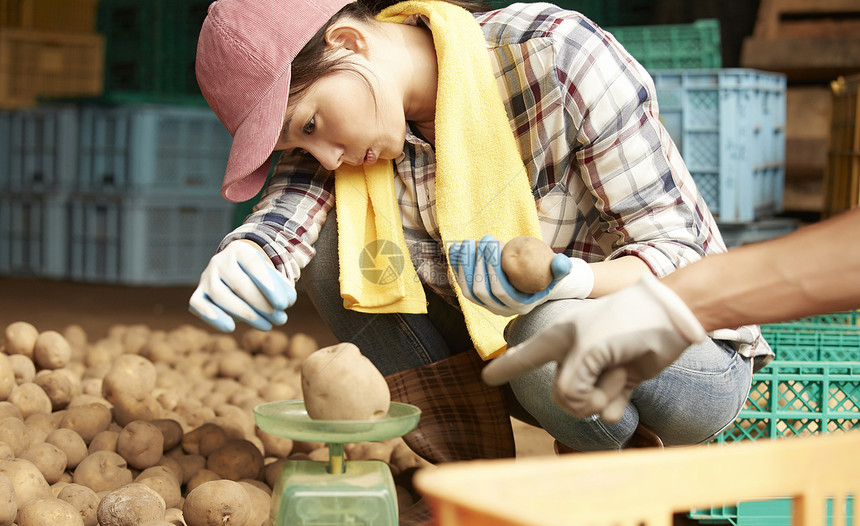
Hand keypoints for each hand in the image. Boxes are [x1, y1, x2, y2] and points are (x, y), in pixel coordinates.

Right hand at [189, 240, 296, 331]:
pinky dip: (212, 317)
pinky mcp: (198, 294)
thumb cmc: (259, 276)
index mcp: (240, 250)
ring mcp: (206, 277)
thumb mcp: (272, 275)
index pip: (254, 265)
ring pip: (220, 296)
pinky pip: (198, 305)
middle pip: (239, 283)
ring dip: (245, 314)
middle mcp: (220, 261)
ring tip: (267, 325)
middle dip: (262, 304)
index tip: (285, 304)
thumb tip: (286, 301)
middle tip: (281, 318)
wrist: (237, 271)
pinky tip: (231, 327)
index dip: (269, 285)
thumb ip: (280, 287)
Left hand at [448, 235, 592, 316]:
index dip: (492, 267)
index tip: (493, 243)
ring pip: (467, 291)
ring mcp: (486, 306)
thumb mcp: (555, 272)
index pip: (500, 290)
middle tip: (482, 239)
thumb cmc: (545, 274)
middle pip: (481, 291)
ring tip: (466, 243)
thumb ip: (561, 268)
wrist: (532, 282)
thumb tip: (562, 263)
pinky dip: (456, 267)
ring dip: (464, 266)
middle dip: (478, 263)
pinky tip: (456, 249)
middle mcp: (500, 310)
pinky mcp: (476, 298)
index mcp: (519, 305)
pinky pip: (461, 285)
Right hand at [481, 273, 706, 422]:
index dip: (504, 368)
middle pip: (558, 395)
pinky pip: (607, 411)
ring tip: (620, 369)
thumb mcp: (586, 352)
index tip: (486, 378)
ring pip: (583, 406)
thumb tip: (570, 406)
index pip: (522, 357)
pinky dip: (619, 403)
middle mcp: (571, 356)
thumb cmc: (622, 324)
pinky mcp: (618, 383)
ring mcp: (594, 371)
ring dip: (604, 393)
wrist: (668, 321)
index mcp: (556, 340)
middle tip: (601, 370)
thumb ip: (568, 385)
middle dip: (581, 392)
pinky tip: (628, 384)